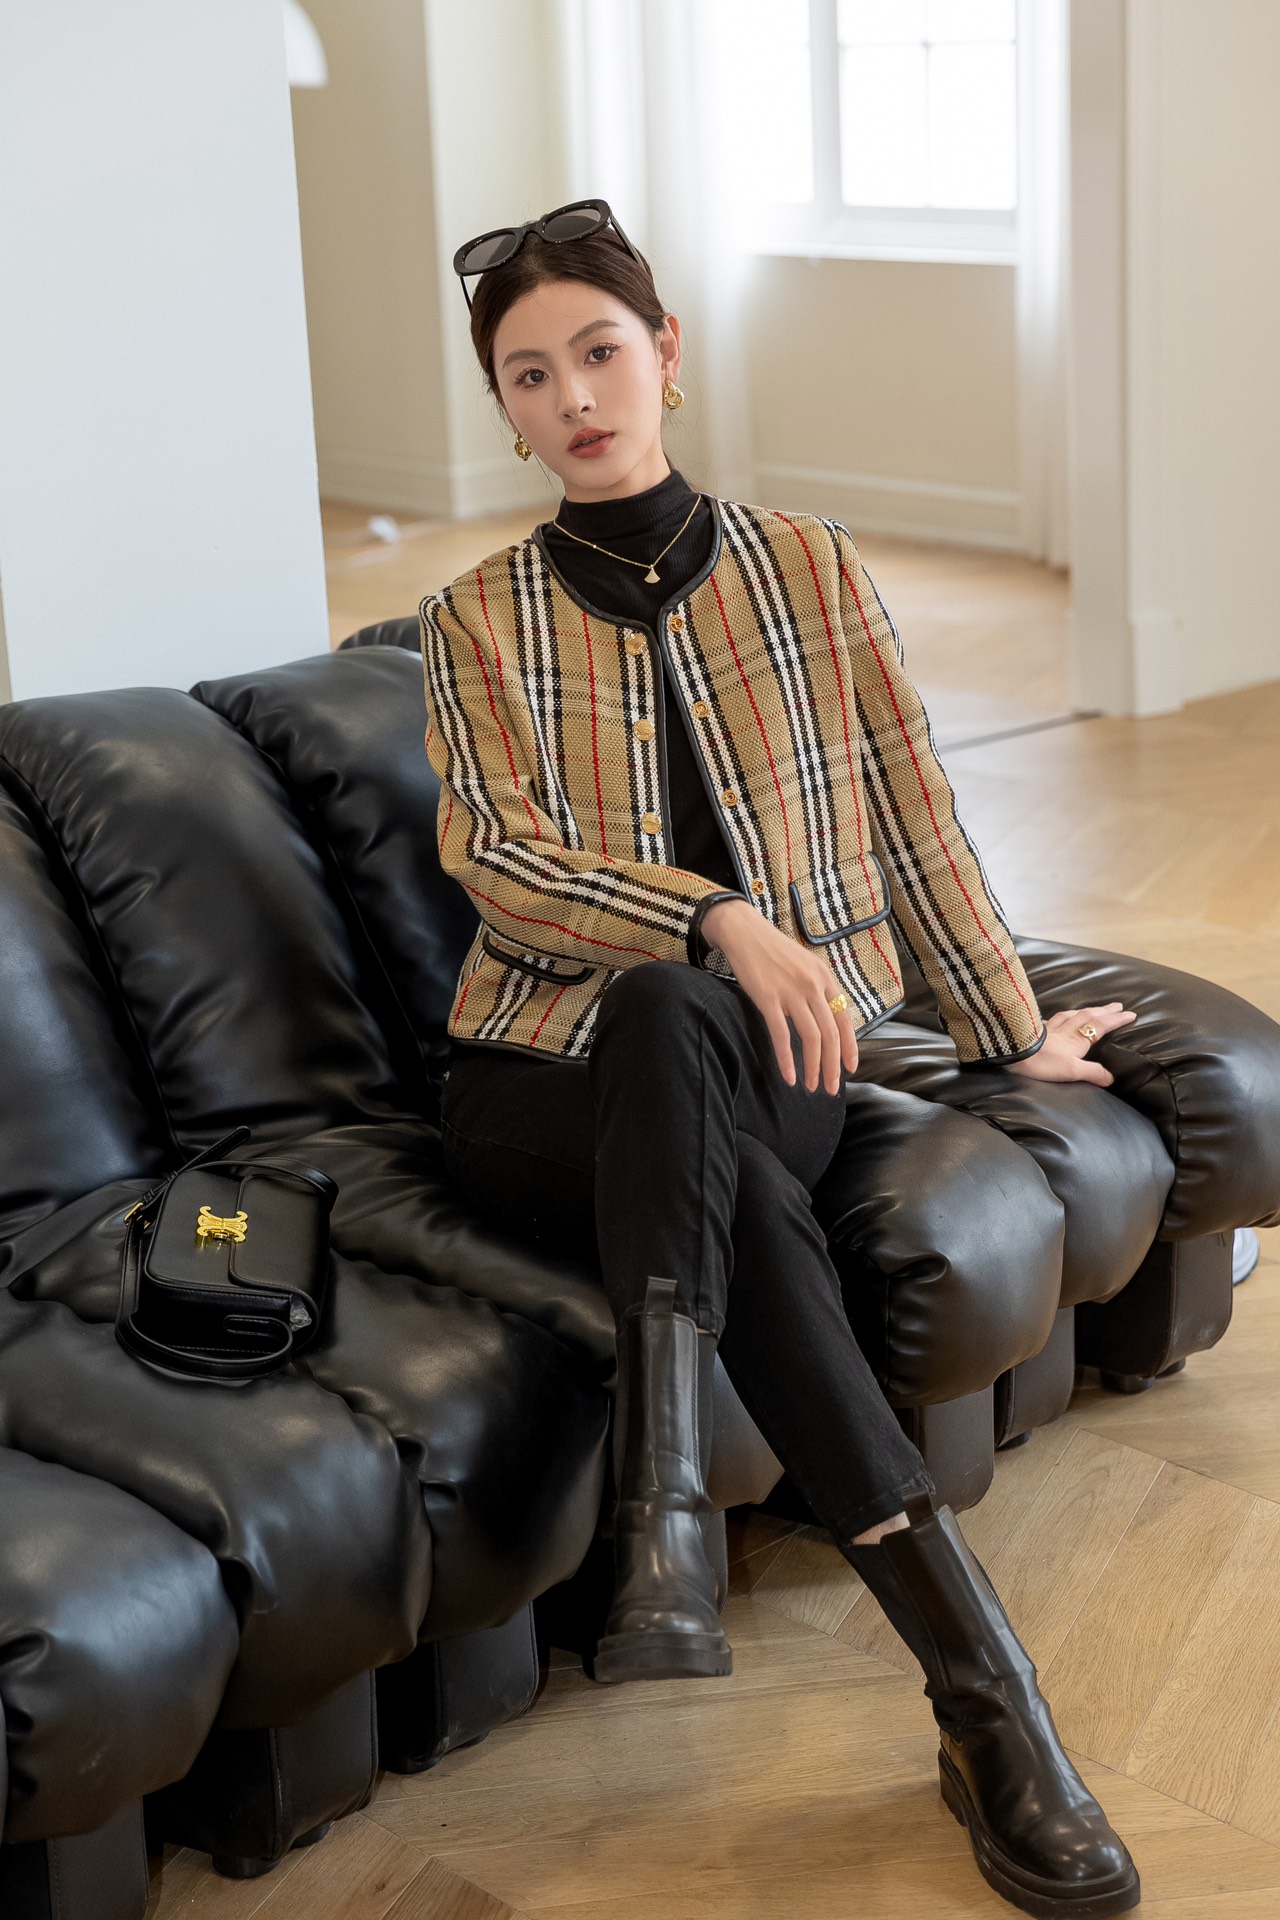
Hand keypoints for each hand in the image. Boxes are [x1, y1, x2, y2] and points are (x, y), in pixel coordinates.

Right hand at [701, 898, 857, 1094]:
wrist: (744, 931)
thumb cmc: (773, 951)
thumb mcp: (805, 965)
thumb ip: (817, 989)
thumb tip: (825, 1019)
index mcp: (825, 977)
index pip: (844, 1019)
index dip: (849, 1047)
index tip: (850, 1068)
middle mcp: (813, 985)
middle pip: (830, 1033)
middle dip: (833, 1066)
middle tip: (831, 1088)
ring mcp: (791, 991)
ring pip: (811, 1037)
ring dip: (813, 1067)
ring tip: (812, 1086)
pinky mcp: (768, 998)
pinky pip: (781, 1034)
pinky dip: (786, 1059)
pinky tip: (788, 1076)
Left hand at [1007, 1003, 1135, 1086]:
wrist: (1013, 1054)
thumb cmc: (1041, 1063)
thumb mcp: (1071, 1071)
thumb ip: (1093, 1072)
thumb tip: (1111, 1078)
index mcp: (1076, 1040)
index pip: (1100, 1026)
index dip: (1116, 1020)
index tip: (1130, 1013)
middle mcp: (1065, 1031)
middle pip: (1088, 1016)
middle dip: (1104, 1010)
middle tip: (1117, 1005)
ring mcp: (1050, 1030)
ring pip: (1071, 1015)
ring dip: (1085, 1010)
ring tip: (1092, 1008)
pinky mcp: (1036, 1031)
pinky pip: (1053, 1020)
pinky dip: (1060, 1016)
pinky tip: (1057, 1018)